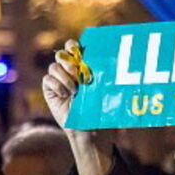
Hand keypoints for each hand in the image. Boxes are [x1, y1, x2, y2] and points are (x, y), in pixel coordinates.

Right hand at [42, 39, 113, 174]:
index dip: (74, 45)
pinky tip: (66, 95)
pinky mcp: (50, 90)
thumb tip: (127, 67)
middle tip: (77, 70)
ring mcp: (58, 80)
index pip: (74, 47)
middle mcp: (69, 71)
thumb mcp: (108, 93)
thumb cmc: (101, 111)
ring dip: (65, 75)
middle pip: (61, 54)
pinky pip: (48, 80)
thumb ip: (111, 80)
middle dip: (68, 59)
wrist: (89, 130)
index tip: (79, 49)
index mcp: (82, 67)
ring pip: (54, 66)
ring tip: (76, 89)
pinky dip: (57, 85)